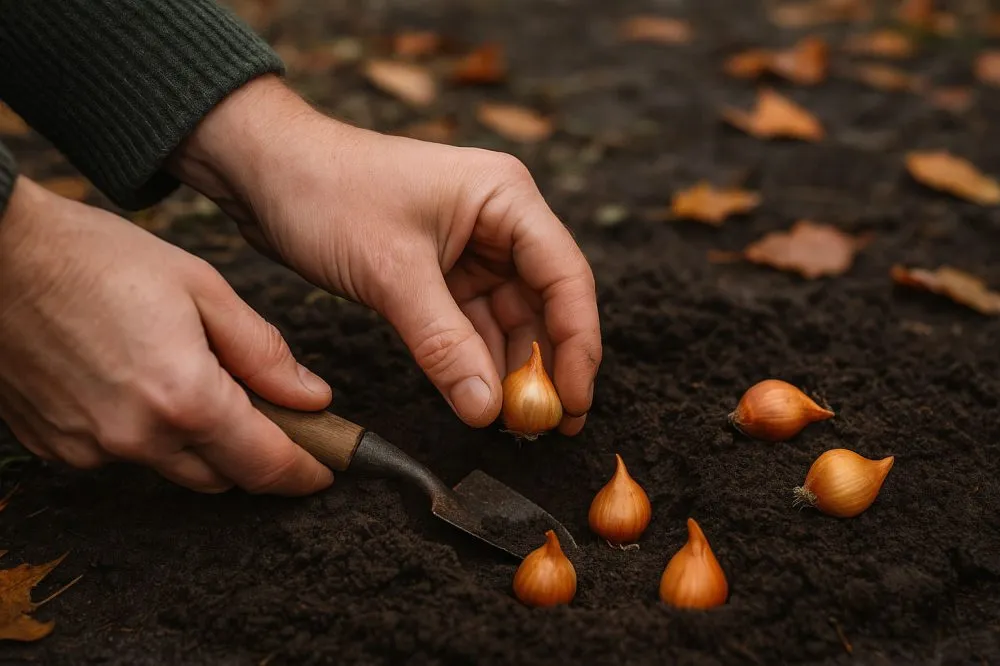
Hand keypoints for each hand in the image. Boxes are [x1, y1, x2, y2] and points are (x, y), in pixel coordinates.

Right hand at [0, 176, 333, 494]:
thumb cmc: (96, 258)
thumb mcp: (201, 288)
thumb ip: (263, 352)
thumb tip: (311, 397)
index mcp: (185, 399)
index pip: (266, 464)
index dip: (305, 471)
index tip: (326, 468)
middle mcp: (137, 438)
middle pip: (223, 476)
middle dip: (254, 453)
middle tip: (267, 412)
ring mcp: (89, 448)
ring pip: (173, 468)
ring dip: (200, 443)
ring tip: (193, 379)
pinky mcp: (53, 445)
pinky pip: (122, 455)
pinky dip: (147, 433)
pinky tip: (138, 382)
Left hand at [170, 75, 601, 433]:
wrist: (262, 172)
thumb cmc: (327, 194)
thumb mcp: (391, 272)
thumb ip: (445, 344)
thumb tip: (488, 411)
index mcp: (506, 198)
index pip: (565, 277)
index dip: (577, 345)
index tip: (574, 403)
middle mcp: (500, 222)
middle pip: (544, 304)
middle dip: (546, 366)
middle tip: (549, 429)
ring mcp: (471, 249)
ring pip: (508, 321)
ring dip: (510, 372)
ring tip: (517, 429)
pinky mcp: (439, 274)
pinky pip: (471, 327)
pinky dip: (475, 364)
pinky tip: (480, 402)